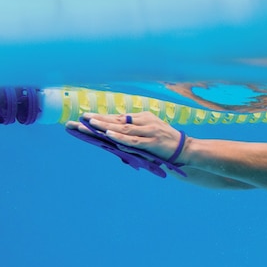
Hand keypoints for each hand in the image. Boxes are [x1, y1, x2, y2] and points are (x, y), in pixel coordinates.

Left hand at [65, 111, 187, 162]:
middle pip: (117, 119)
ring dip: (105, 125)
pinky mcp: (152, 142)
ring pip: (123, 128)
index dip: (102, 117)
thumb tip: (115, 140)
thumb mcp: (150, 134)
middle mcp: (144, 121)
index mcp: (143, 117)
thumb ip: (133, 135)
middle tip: (81, 117)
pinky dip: (120, 137)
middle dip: (98, 119)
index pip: (118, 117)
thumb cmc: (165, 144)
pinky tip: (109, 134)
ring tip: (90, 123)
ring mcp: (148, 131)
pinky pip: (133, 140)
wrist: (185, 149)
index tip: (86, 116)